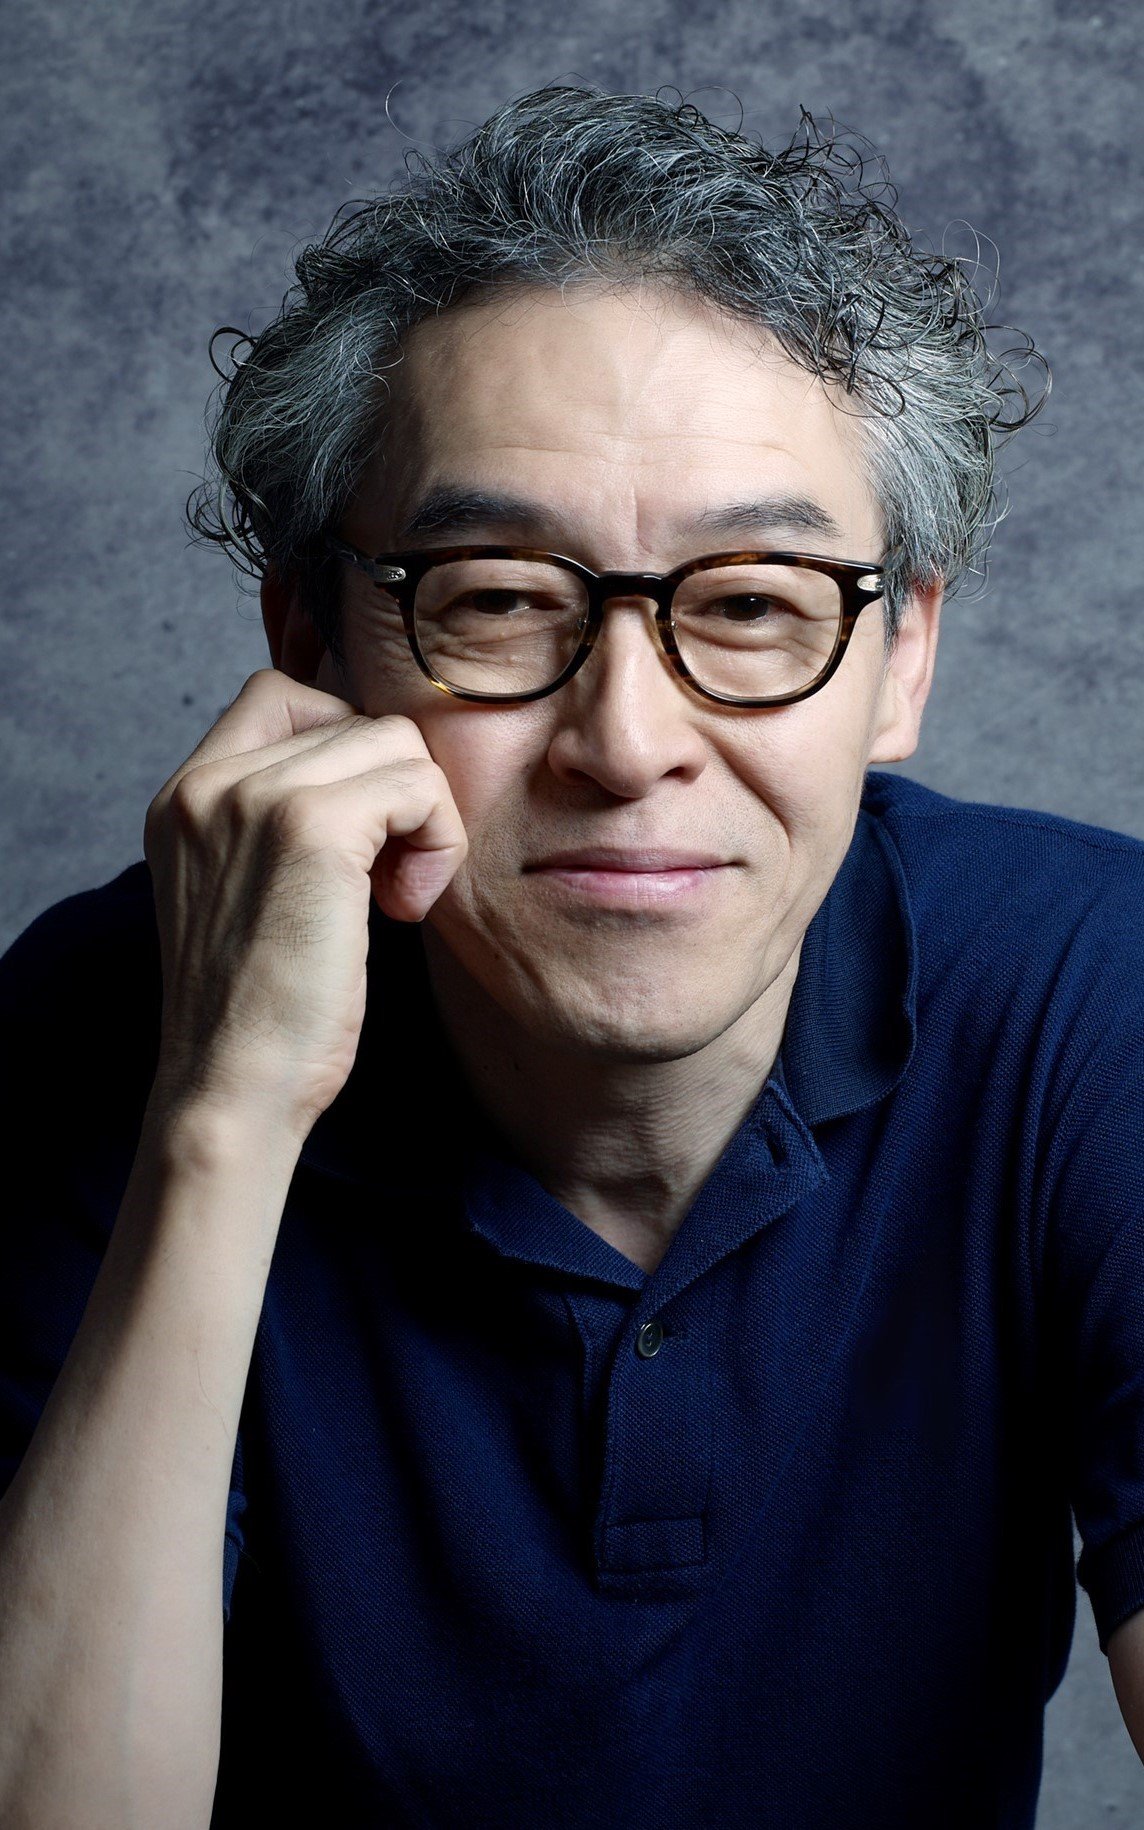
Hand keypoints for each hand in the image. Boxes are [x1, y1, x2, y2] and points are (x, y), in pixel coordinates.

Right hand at [142, 668, 467, 1136]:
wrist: (233, 1091)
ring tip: (393, 899)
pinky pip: (418, 784)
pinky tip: (402, 909)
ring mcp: (253, 796)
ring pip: (395, 742)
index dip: (346, 745)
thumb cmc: (260, 1014)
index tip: (360, 837)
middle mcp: (207, 783)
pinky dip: (437, 842)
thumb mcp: (249, 894)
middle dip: (393, 794)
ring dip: (421, 819)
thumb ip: (282, 822)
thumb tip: (381, 772)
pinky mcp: (310, 826)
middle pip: (353, 715)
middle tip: (384, 882)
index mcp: (184, 796)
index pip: (280, 694)